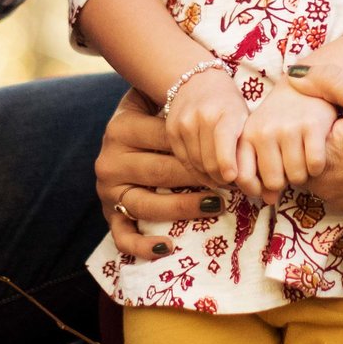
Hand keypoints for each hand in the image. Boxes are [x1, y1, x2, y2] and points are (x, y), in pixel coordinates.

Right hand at [95, 89, 225, 260]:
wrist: (126, 135)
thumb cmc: (156, 114)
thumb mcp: (162, 97)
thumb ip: (180, 98)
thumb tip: (221, 100)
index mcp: (120, 127)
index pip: (166, 140)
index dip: (201, 148)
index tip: (232, 156)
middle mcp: (109, 159)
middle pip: (161, 172)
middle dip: (201, 177)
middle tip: (234, 182)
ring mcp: (108, 190)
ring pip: (147, 204)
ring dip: (185, 206)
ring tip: (217, 203)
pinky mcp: (109, 214)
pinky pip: (122, 236)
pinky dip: (143, 245)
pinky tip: (169, 246)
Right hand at [162, 66, 248, 187]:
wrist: (198, 80)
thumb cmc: (229, 104)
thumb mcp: (244, 117)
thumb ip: (245, 144)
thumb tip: (249, 181)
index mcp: (227, 111)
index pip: (224, 140)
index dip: (228, 163)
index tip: (233, 178)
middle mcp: (202, 116)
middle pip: (209, 159)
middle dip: (222, 177)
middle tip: (233, 184)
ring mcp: (184, 123)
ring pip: (196, 164)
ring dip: (210, 177)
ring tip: (221, 180)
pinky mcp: (171, 131)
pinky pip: (183, 160)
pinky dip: (196, 172)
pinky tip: (206, 174)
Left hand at [239, 78, 338, 195]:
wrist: (304, 83)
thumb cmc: (281, 118)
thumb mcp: (263, 137)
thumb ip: (260, 169)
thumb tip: (268, 200)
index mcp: (247, 136)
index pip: (243, 178)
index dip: (255, 189)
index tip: (266, 188)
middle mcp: (265, 132)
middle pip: (274, 182)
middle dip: (285, 181)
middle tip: (290, 166)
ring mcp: (288, 128)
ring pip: (297, 177)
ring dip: (304, 174)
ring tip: (304, 157)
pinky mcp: (313, 126)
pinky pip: (315, 165)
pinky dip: (318, 166)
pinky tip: (317, 152)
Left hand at [290, 65, 342, 215]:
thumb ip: (331, 83)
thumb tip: (294, 75)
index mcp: (323, 158)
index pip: (296, 131)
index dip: (315, 114)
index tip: (341, 108)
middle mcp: (323, 186)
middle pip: (303, 151)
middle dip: (318, 134)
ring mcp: (338, 200)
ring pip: (317, 168)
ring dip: (330, 151)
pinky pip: (335, 184)